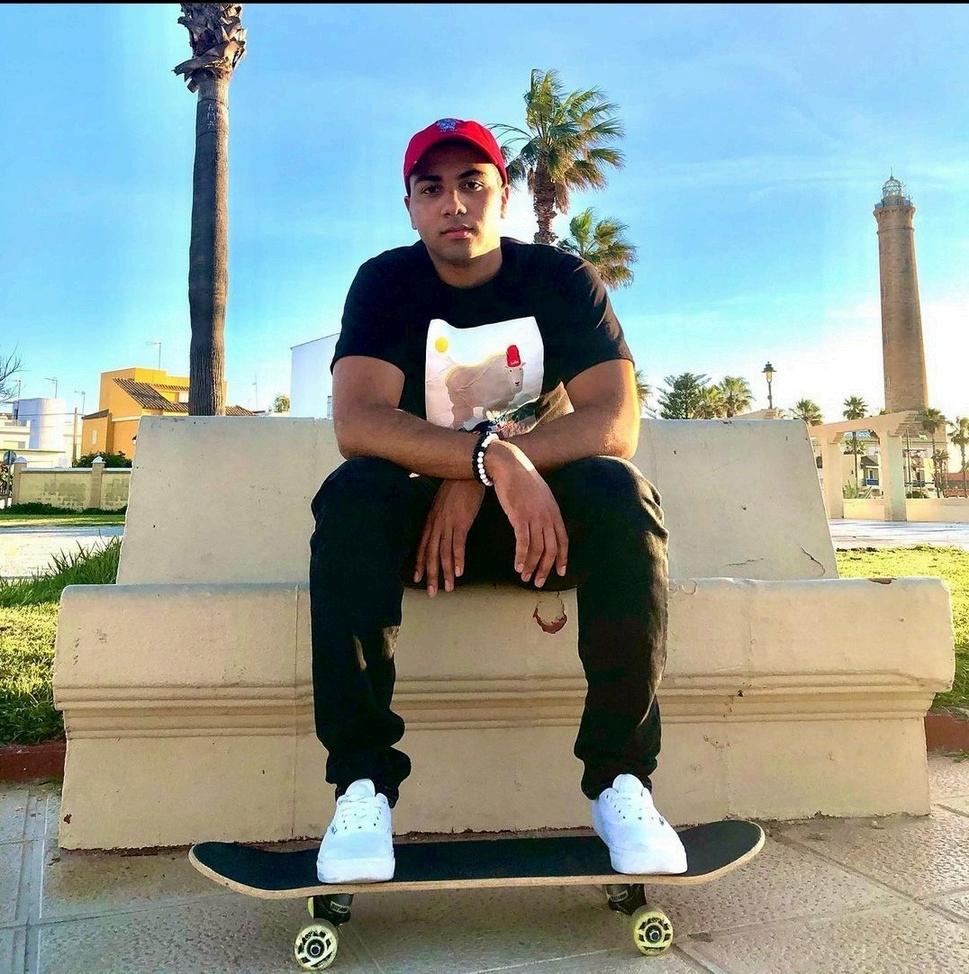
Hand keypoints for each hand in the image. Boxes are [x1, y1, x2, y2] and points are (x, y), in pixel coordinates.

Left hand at [414, 479, 485, 596]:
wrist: (467, 471)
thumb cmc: (459, 485)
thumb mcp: (445, 501)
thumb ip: (443, 514)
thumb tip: (445, 524)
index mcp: (432, 520)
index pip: (423, 546)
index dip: (421, 563)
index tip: (419, 578)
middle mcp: (437, 524)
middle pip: (431, 554)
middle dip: (431, 574)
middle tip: (432, 592)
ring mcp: (448, 524)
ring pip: (443, 553)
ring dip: (446, 572)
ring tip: (447, 588)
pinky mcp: (461, 522)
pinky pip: (458, 544)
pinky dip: (458, 559)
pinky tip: (459, 572)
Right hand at [484, 440, 567, 587]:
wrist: (510, 466)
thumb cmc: (522, 480)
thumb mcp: (541, 496)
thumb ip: (545, 511)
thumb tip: (544, 525)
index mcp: (554, 512)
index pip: (563, 540)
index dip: (562, 558)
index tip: (560, 572)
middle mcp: (547, 516)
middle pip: (550, 549)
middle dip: (545, 568)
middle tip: (538, 582)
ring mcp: (534, 517)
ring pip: (536, 548)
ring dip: (530, 566)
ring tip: (524, 577)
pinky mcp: (519, 516)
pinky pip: (523, 542)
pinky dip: (520, 556)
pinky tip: (517, 566)